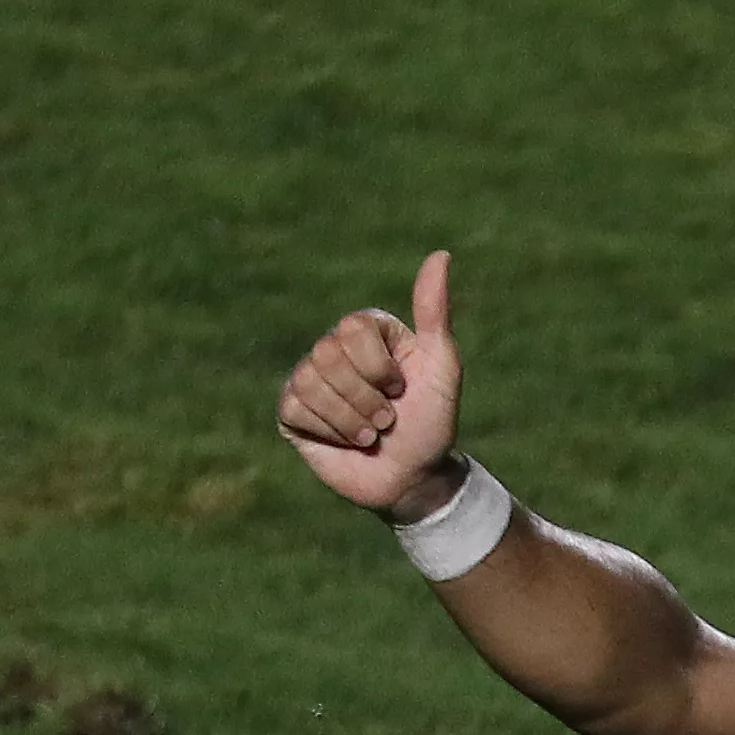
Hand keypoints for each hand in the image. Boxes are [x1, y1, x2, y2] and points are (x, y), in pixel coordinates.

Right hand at [276, 250, 465, 521]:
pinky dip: (328, 431)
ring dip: (350, 420)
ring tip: (370, 434)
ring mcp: (309, 379)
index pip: (352, 329)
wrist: (413, 480)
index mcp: (367, 331)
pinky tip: (346, 442)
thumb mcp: (443, 367)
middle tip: (387, 419)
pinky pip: (294, 407)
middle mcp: (334, 349)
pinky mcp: (292, 412)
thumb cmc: (432, 424)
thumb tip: (441, 254)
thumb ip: (435, 312)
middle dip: (366, 399)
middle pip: (327, 356)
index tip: (401, 389)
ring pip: (310, 383)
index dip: (379, 367)